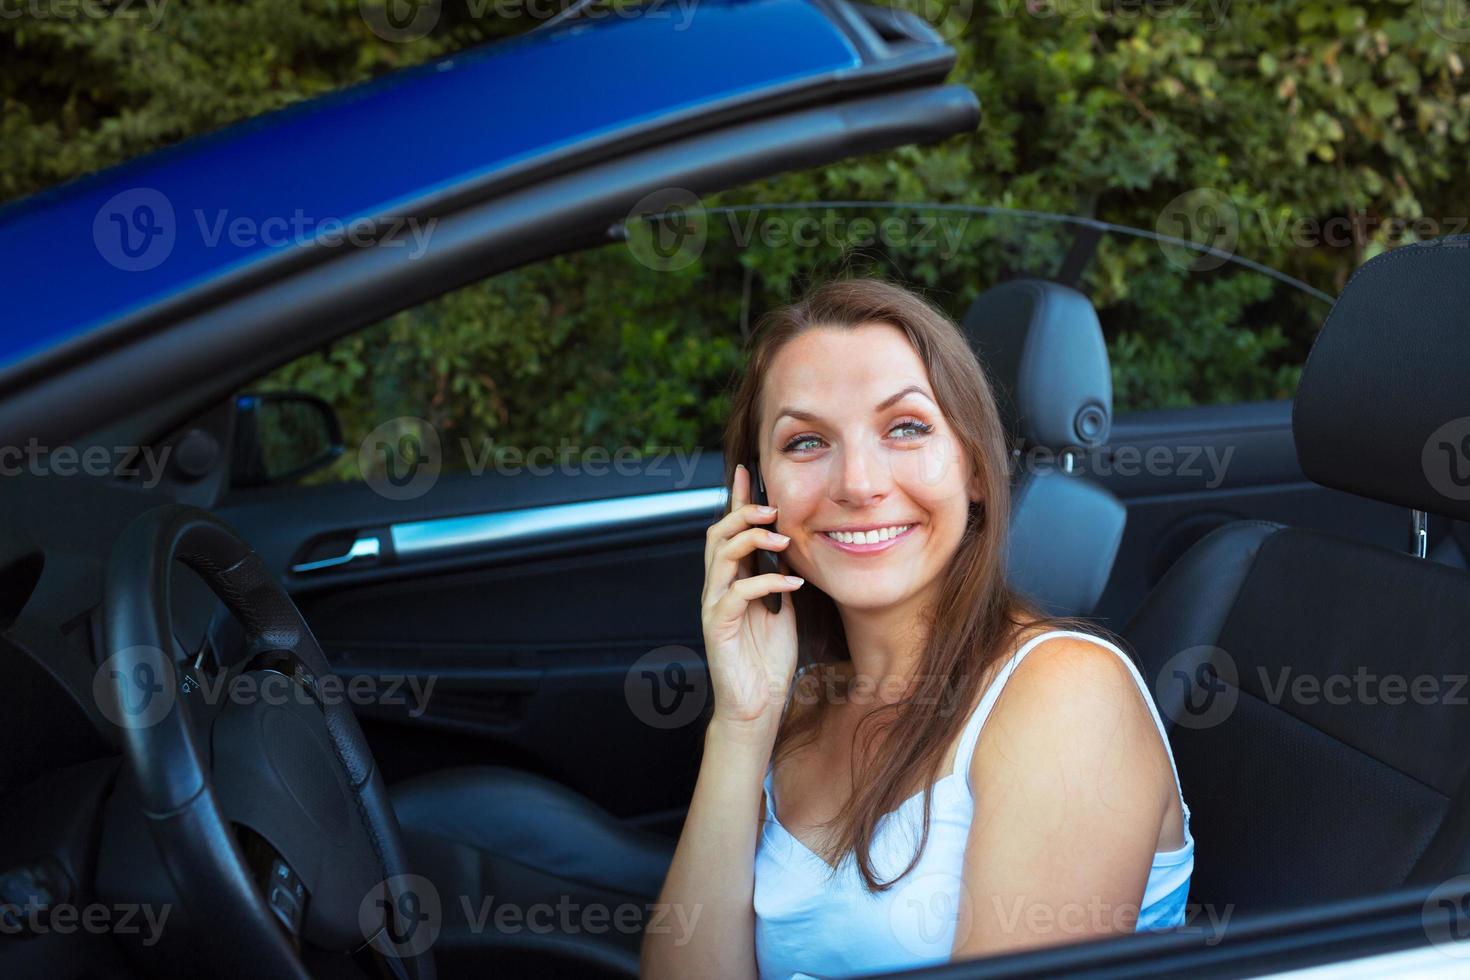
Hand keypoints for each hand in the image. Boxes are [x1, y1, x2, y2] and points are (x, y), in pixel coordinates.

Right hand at [700, 463, 803, 727]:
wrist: (756, 706)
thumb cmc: (768, 659)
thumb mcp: (782, 609)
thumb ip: (779, 578)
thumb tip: (793, 547)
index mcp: (732, 580)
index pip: (729, 531)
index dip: (736, 499)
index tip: (748, 470)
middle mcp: (717, 588)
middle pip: (717, 535)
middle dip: (743, 513)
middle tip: (773, 506)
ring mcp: (714, 607)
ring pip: (721, 557)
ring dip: (751, 540)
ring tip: (782, 537)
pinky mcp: (717, 628)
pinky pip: (737, 594)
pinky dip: (766, 582)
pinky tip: (792, 582)